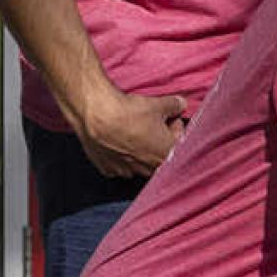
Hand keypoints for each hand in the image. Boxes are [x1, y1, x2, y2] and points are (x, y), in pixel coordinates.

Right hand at [66, 83, 186, 177]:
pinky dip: (120, 153)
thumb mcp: (158, 104)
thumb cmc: (128, 114)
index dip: (175, 126)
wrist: (96, 117)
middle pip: (160, 154)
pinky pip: (119, 164)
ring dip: (140, 147)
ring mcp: (126, 171)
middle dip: (159, 138)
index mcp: (165, 155)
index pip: (179, 143)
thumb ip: (174, 105)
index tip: (168, 116)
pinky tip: (117, 138)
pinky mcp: (108, 169)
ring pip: (140, 162)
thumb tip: (180, 104)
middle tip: (151, 121)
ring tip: (133, 128)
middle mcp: (147, 169)